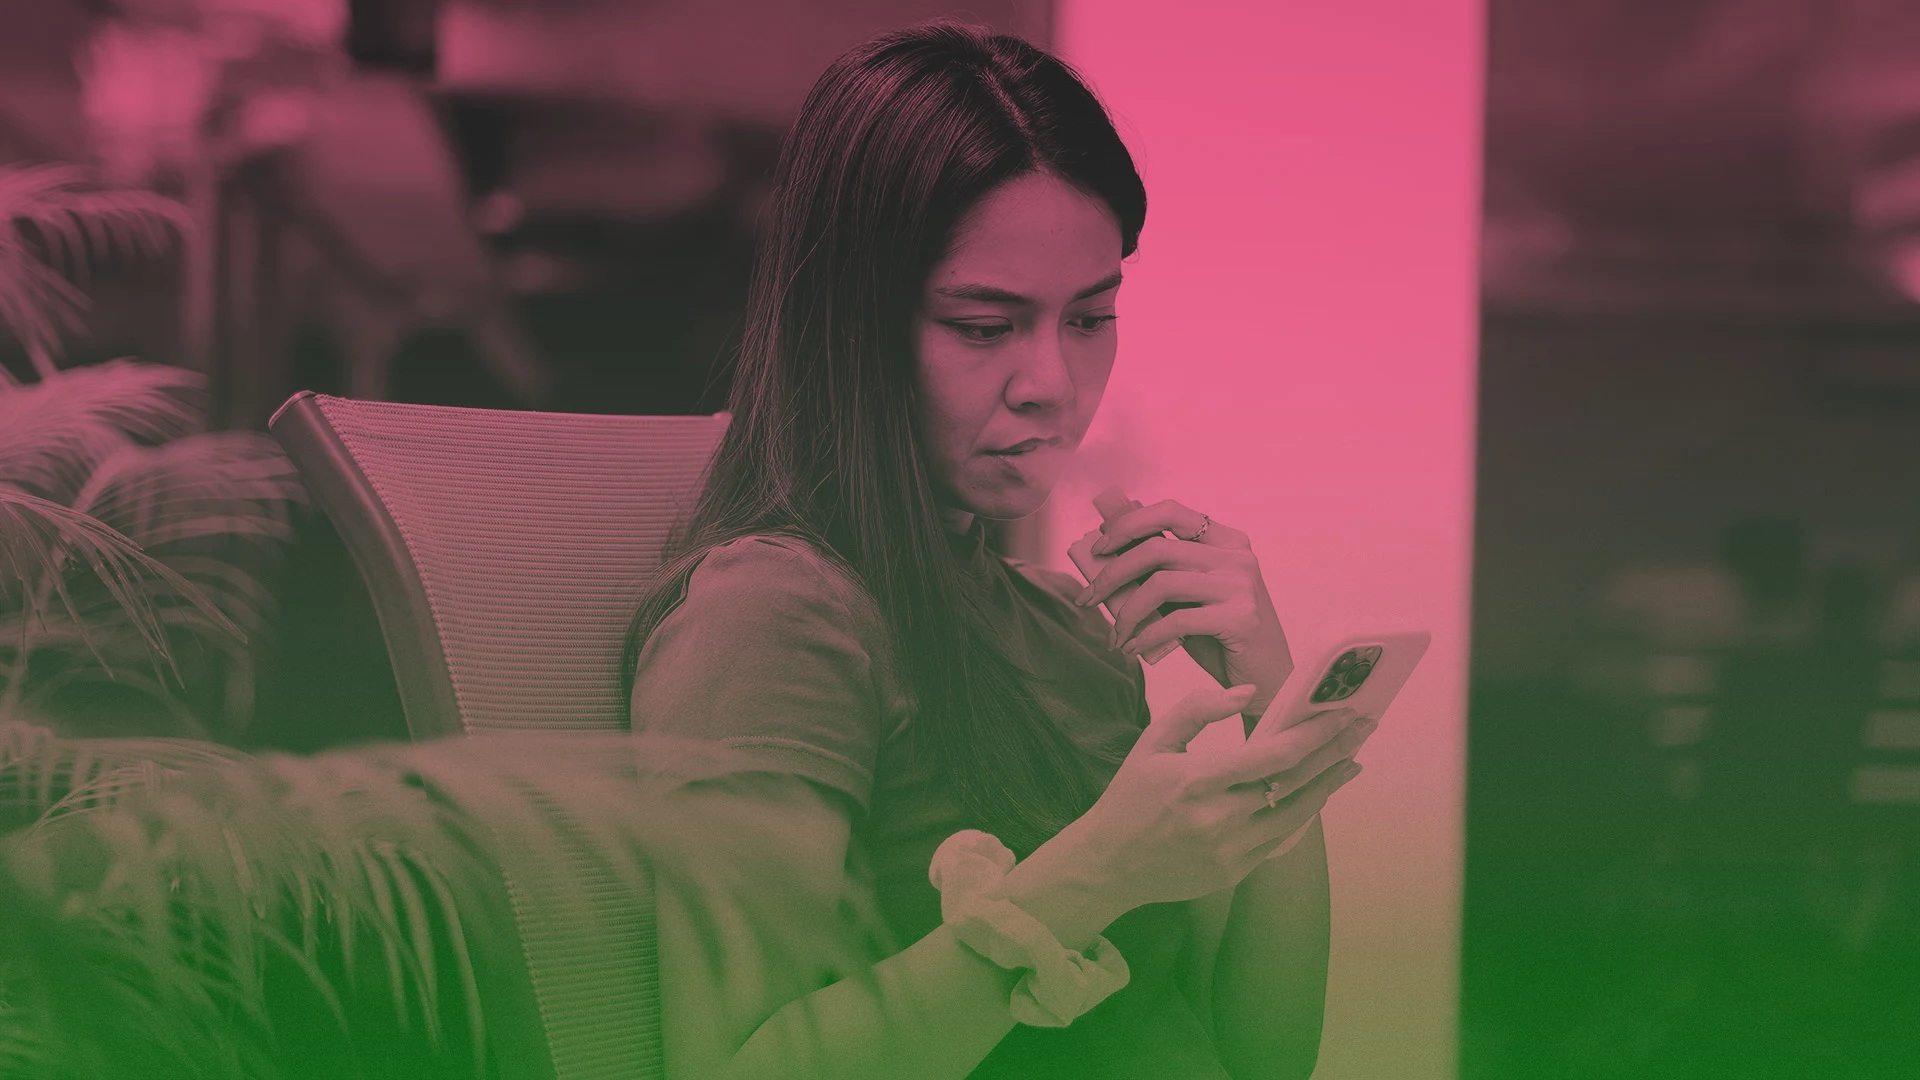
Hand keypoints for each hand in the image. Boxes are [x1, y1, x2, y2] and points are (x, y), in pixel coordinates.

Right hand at [1013, 686, 1371, 931]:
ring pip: (1297, 815)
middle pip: (1294, 783)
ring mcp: (1230, 850)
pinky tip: (1318, 795)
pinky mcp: (1235, 872)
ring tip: (1352, 761)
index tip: (1342, 715)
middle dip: (1334, 753)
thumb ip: (1198, 709)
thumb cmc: (1130, 796)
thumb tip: (1248, 693)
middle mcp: (1219, 818)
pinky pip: (1281, 840)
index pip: (1272, 756)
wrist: (1109, 864)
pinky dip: (1304, 814)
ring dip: (1329, 786)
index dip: (1314, 735)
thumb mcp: (1153, 742)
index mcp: (1197, 779)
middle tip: (1363, 730)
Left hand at [1075, 499, 1292, 716]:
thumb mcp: (1190, 596)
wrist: (1267, 680)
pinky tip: (1133, 648)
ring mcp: (1240, 585)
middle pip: (1157, 548)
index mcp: (1226, 541)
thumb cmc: (1221, 637)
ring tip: (1115, 634)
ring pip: (1160, 583)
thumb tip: (1108, 545)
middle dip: (1112, 573)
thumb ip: (1163, 570)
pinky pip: (1174, 620)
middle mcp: (1236, 556)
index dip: (1128, 524)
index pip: (1171, 511)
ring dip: (1125, 612)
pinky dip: (1145, 635)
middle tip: (1088, 598)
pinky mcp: (1239, 618)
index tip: (1099, 547)